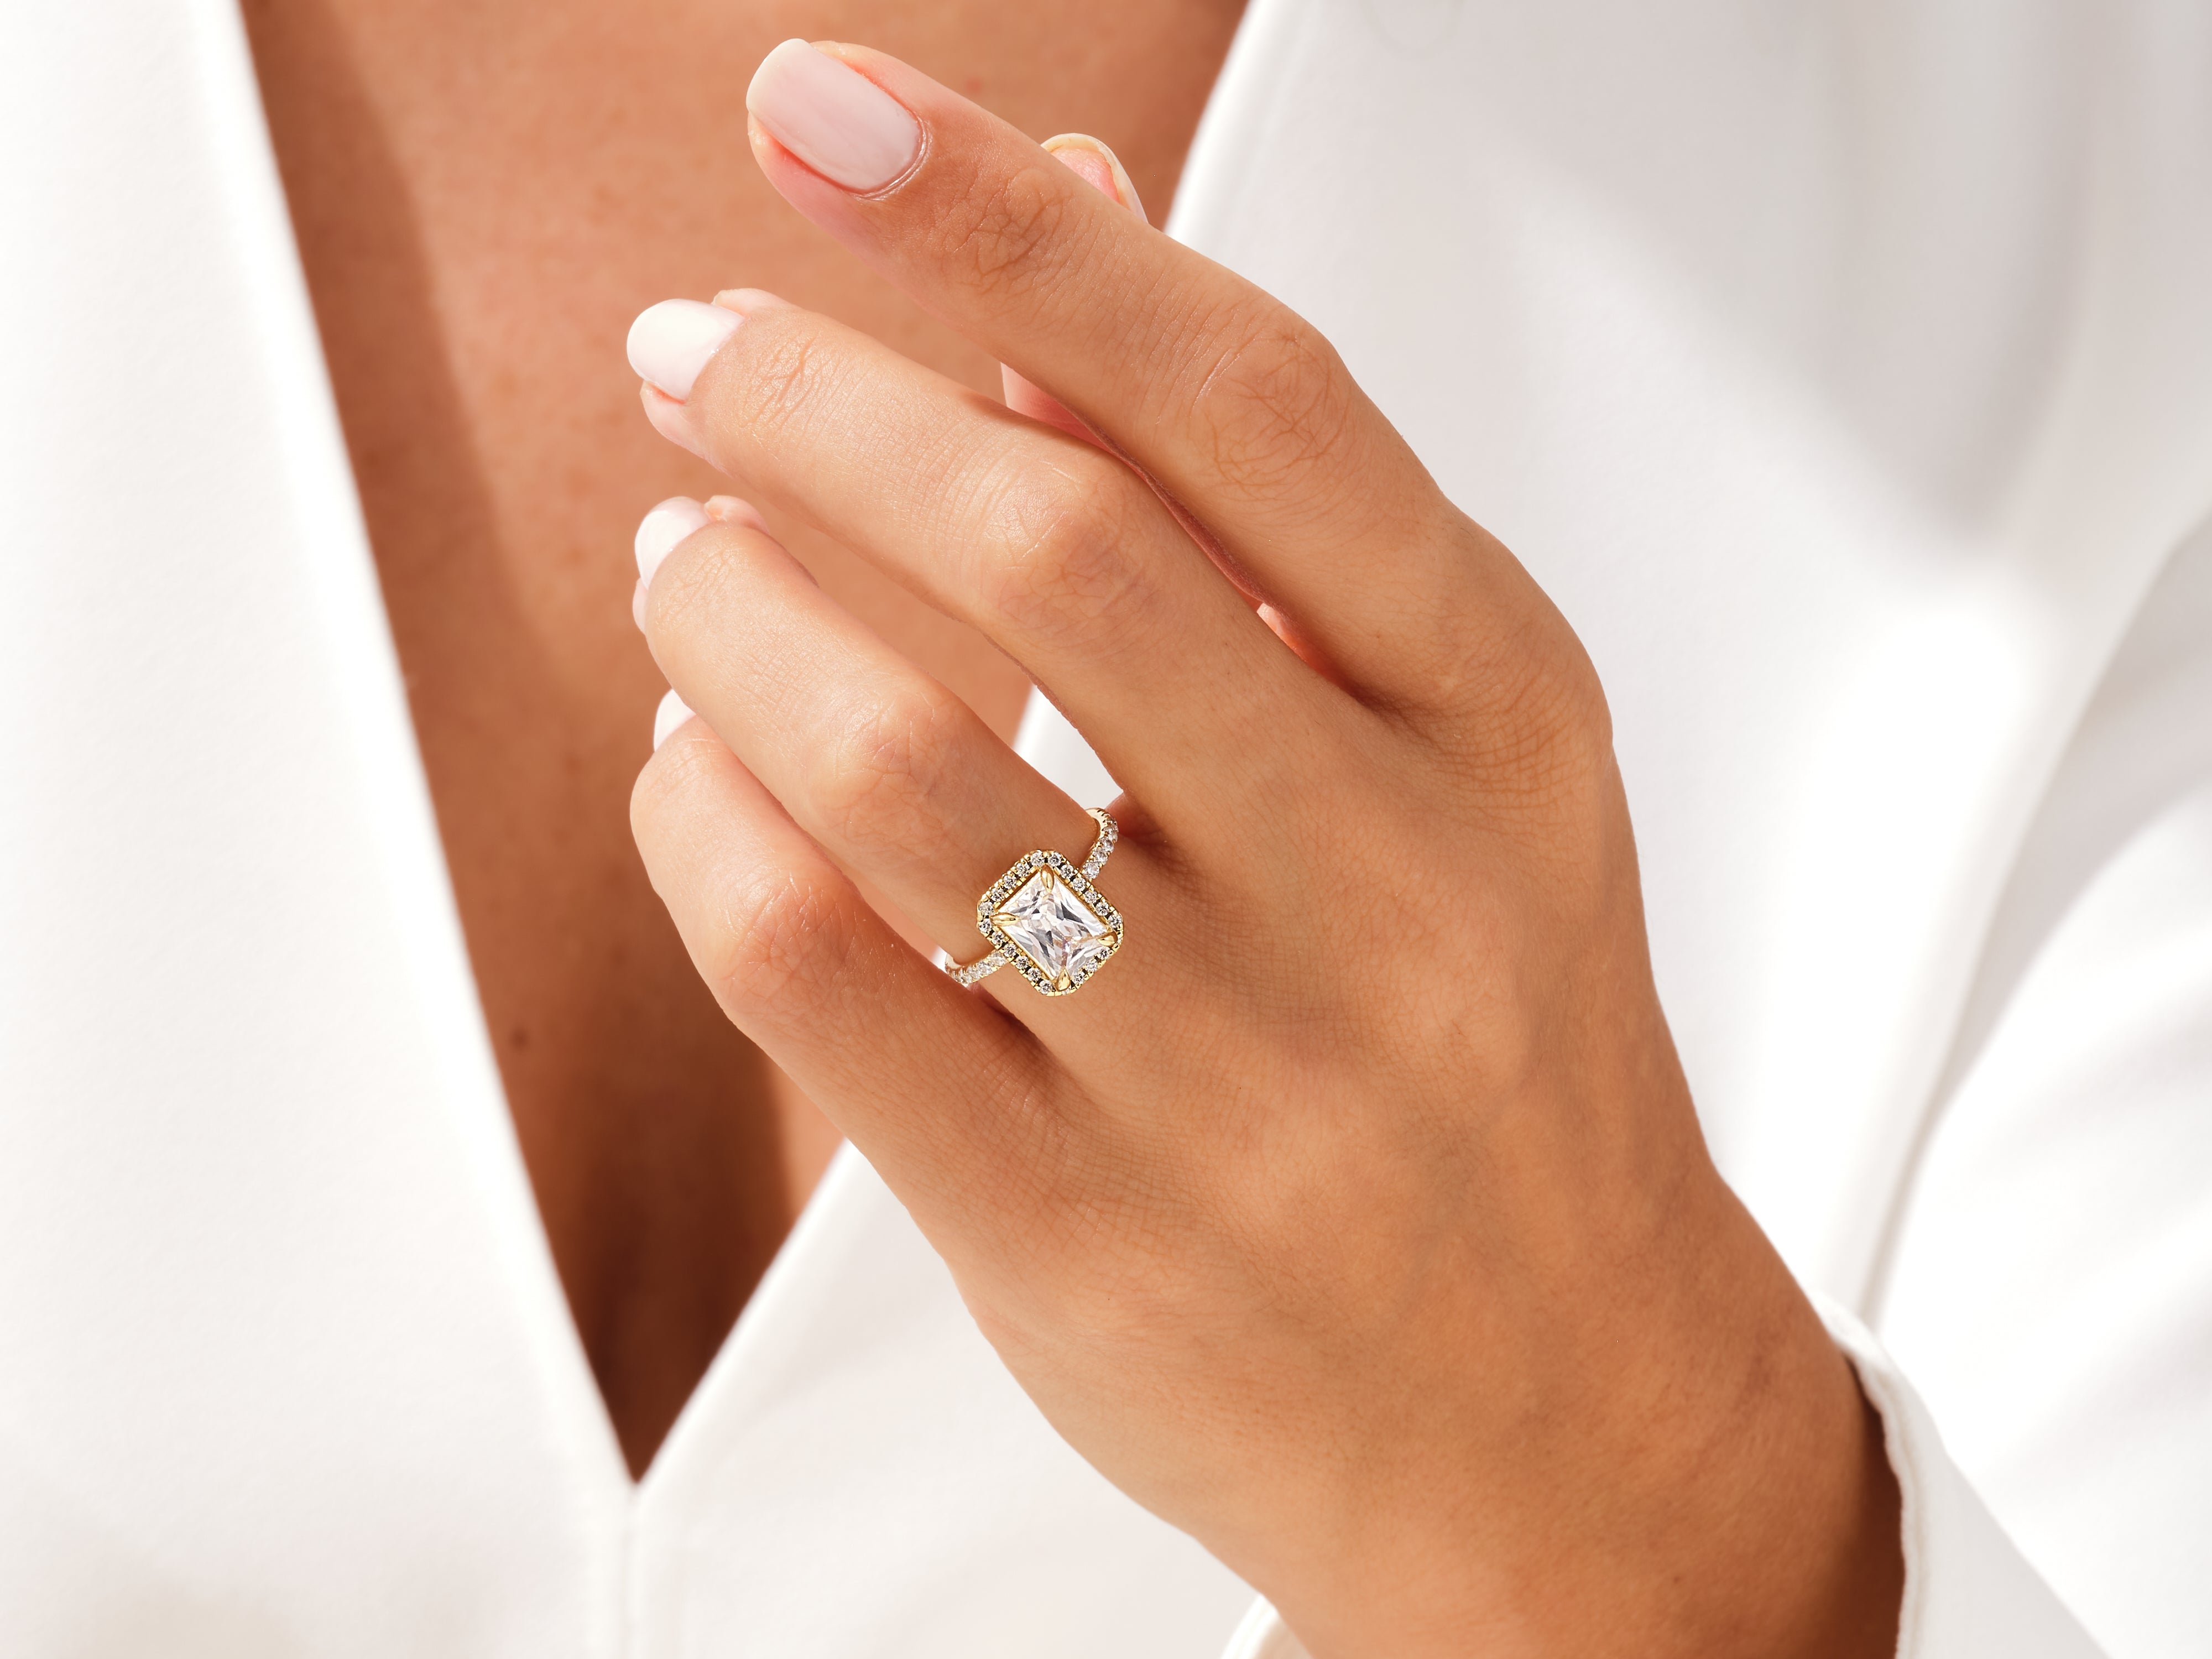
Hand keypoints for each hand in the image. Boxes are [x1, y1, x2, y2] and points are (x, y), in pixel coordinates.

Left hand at [624, 40, 1901, 1658]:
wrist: (1558, 1406)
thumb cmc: (1485, 1037)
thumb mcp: (1444, 745)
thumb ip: (1257, 497)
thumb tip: (1066, 223)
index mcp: (1501, 713)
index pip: (1245, 397)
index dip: (1008, 226)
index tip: (820, 116)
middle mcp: (1394, 882)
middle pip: (1053, 546)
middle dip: (820, 401)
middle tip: (697, 350)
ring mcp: (1240, 1076)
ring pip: (896, 766)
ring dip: (733, 613)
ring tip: (683, 555)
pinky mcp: (1083, 1232)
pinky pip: (818, 972)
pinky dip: (702, 824)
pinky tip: (695, 765)